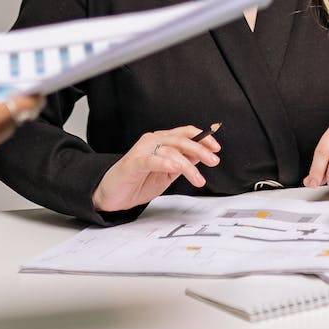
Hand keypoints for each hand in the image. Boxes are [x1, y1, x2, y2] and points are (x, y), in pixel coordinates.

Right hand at [92, 125, 222, 212]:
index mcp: (162, 142)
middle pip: (180, 140)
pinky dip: (165, 162)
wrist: (112, 194)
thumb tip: (202, 156)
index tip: (216, 148)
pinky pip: (152, 160)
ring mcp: (143, 150)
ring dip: (187, 165)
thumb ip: (182, 163)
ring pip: (170, 151)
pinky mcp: (134, 162)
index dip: (202, 138)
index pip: (185, 133)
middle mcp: (153, 141)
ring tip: (198, 180)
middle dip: (200, 150)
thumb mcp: (167, 174)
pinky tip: (176, 167)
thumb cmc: (138, 182)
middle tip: (214, 161)